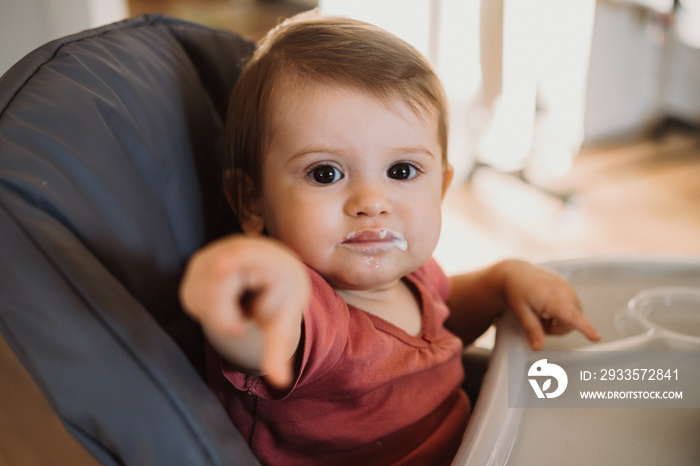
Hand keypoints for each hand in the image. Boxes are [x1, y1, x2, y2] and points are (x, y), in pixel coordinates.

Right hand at [180, 235, 310, 387]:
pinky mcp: (196, 264)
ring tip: (237, 306)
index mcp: (266, 257)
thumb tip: (282, 383)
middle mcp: (236, 247)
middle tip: (242, 321)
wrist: (272, 270)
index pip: (244, 256)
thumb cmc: (281, 296)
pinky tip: (224, 300)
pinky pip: (193, 298)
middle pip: (215, 290)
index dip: (231, 261)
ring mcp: (214, 253)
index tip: (220, 266)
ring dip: (218, 315)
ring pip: (200, 297)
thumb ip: (279, 349)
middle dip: (226, 317)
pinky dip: (207, 309)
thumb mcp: (283, 320)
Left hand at [499, 260, 599, 349]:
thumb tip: (538, 347)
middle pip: (571, 322)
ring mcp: (569, 288)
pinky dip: (562, 312)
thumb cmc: (517, 288)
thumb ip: (532, 330)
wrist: (516, 272)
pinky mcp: (569, 288)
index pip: (571, 316)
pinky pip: (572, 307)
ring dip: (559, 321)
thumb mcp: (520, 311)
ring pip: (573, 316)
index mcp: (552, 297)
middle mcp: (565, 291)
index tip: (596, 337)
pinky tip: (547, 308)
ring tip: (542, 313)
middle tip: (539, 322)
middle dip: (556, 328)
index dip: (585, 327)